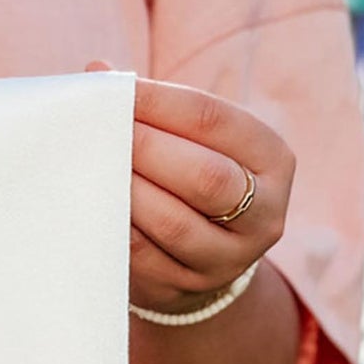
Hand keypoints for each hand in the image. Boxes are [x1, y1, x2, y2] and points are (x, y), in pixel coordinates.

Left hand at [86, 60, 294, 314]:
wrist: (202, 263)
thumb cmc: (192, 181)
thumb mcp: (195, 143)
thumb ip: (156, 110)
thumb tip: (96, 74)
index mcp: (273, 160)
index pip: (215, 120)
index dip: (160, 102)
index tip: (112, 88)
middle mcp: (263, 214)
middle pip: (204, 176)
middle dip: (146, 149)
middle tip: (98, 130)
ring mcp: (228, 259)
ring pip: (173, 223)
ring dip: (127, 191)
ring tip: (90, 166)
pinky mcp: (188, 289)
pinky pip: (144, 258)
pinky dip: (115, 227)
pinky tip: (91, 205)